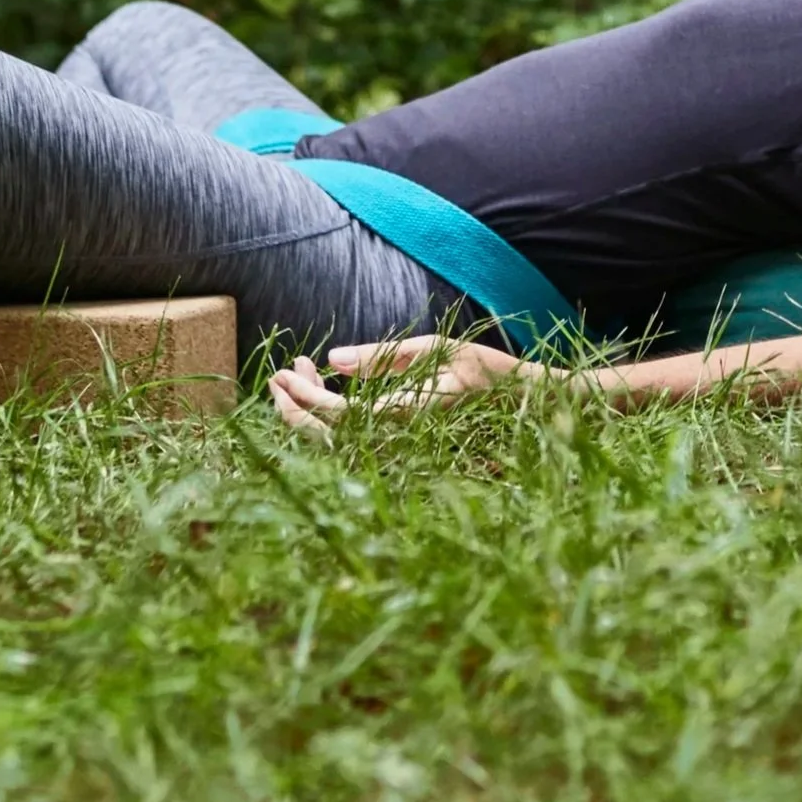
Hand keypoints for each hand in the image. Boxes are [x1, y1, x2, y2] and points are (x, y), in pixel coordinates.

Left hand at [266, 333, 528, 430]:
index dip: (306, 398)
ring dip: (309, 414)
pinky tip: (326, 389)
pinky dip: (330, 419)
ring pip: (336, 446)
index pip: (340, 418)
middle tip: (276, 376)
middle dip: (293, 410)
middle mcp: (400, 442)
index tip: (285, 371)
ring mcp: (400, 452)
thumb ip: (383, 356)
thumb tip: (332, 360)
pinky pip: (353, 444)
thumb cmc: (487, 371)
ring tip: (299, 373)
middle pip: (328, 441)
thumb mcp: (437, 349)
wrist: (525, 409)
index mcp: (410, 416)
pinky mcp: (400, 452)